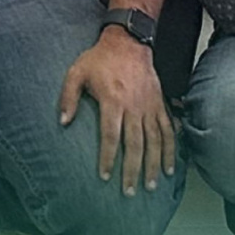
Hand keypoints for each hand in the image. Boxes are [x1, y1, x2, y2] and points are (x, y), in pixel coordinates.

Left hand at [59, 27, 174, 191]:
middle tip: (130, 192)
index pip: (111, 136)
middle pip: (135, 144)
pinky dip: (171, 150)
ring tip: (152, 186)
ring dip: (154, 165)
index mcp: (112, 100)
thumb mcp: (76, 72)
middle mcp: (133, 106)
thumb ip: (68, 98)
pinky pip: (168, 130)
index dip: (108, 158)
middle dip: (133, 170)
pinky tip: (170, 168)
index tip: (105, 177)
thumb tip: (63, 123)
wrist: (128, 42)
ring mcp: (149, 106)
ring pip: (154, 141)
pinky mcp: (159, 104)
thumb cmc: (99, 59)